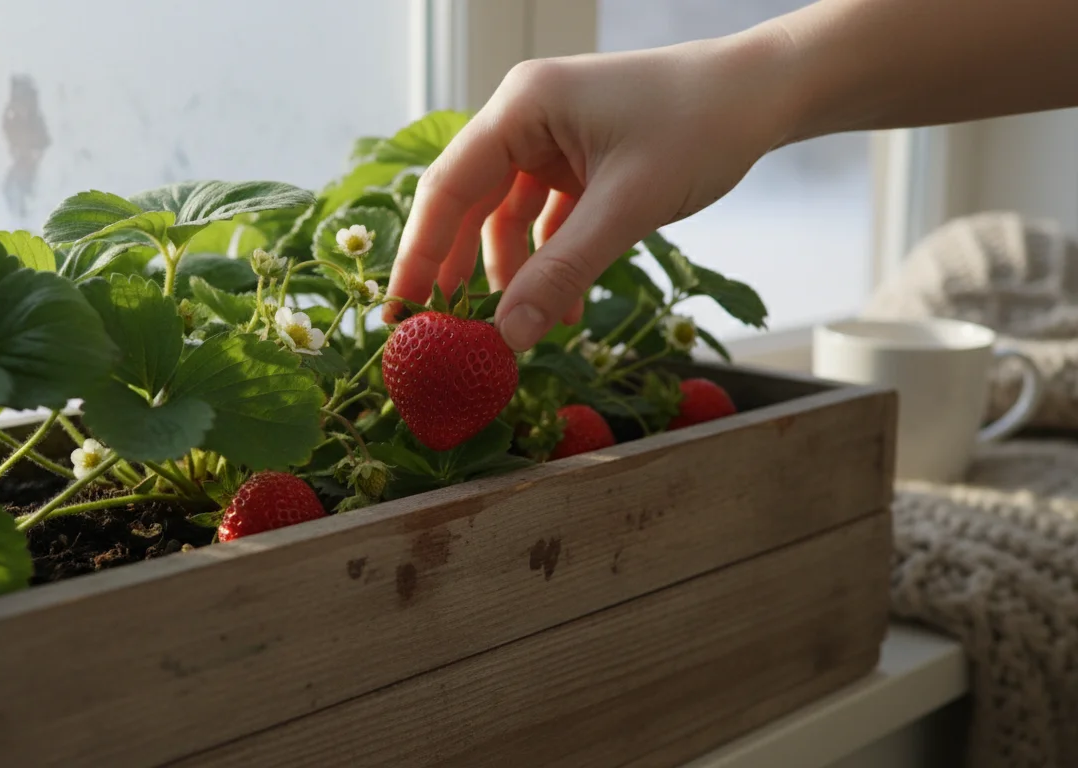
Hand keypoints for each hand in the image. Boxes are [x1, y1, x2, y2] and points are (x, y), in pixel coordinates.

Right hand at [385, 29, 795, 350]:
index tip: (400, 313)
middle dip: (456, 270)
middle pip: (467, 204)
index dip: (419, 254)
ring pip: (504, 217)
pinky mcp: (577, 161)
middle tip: (438, 333)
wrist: (764, 95)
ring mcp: (550, 140)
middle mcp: (524, 118)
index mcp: (521, 107)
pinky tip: (556, 311)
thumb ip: (563, 272)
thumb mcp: (628, 208)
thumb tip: (507, 339)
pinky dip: (547, 263)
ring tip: (513, 331)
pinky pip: (544, 220)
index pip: (447, 188)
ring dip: (509, 274)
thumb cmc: (699, 127)